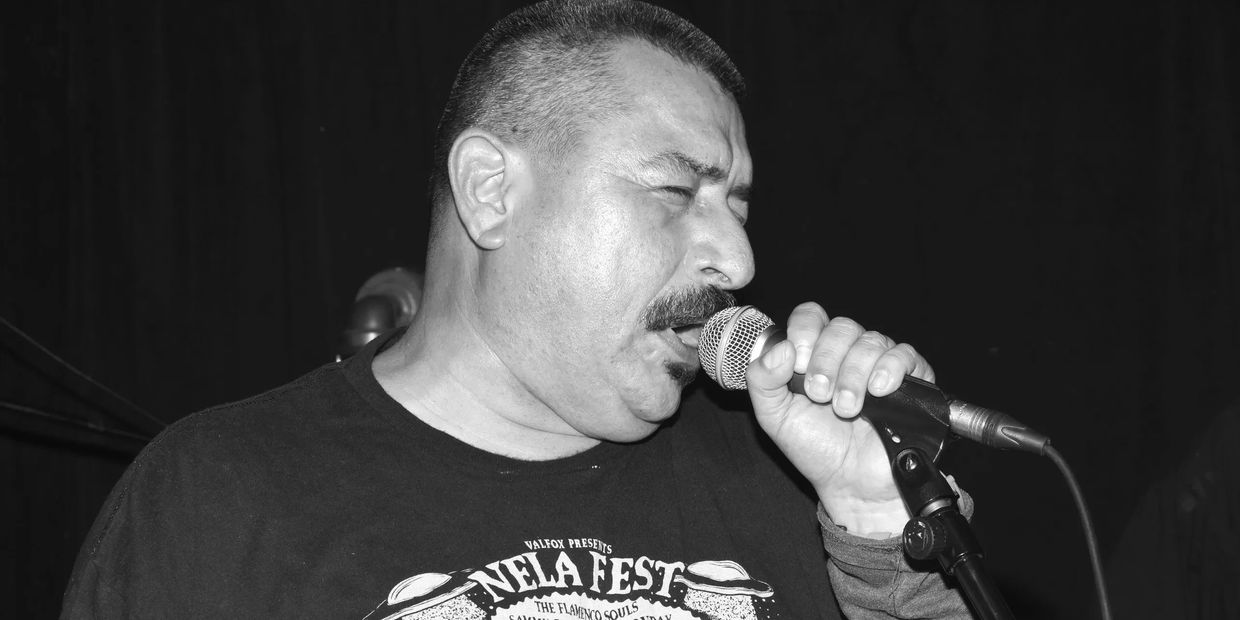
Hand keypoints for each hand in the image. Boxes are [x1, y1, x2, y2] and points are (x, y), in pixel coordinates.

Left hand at [745, 302, 935, 536]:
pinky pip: (905, 354)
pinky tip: (879, 391)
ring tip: (846, 409)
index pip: (811, 316)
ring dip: (853, 375)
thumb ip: (762, 379)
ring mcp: (879, 364)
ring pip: (871, 341)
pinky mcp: (910, 379)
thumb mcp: (774, 416)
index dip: (804, 331)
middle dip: (827, 360)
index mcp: (813, 354)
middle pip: (841, 327)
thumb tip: (780, 349)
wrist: (851, 484)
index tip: (798, 362)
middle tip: (820, 395)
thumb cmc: (815, 447)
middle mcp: (847, 353)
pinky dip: (890, 369)